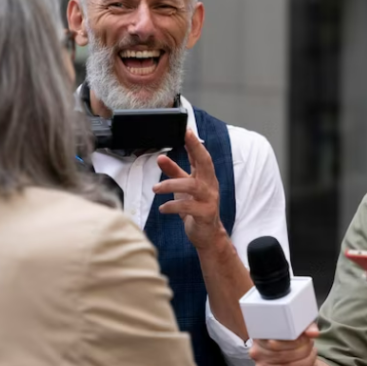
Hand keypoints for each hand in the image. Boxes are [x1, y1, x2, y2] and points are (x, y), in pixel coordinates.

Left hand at [154, 130, 226, 252]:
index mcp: (205, 178)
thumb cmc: (195, 209)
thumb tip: (161, 157)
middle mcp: (210, 186)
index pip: (201, 157)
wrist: (207, 235)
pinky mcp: (205, 214)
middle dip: (196, 149)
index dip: (195, 143)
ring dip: (171, 184)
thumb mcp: (183, 189)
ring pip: (193, 186)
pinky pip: (188, 206)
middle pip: (206, 164)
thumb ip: (174, 172)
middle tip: (186, 138)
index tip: (187, 130)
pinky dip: (173, 205)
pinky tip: (163, 207)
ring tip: (156, 189)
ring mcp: (210, 199)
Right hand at [250, 323, 319, 365]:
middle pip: (283, 355)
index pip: (276, 341)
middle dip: (303, 350)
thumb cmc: (289, 342)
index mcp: (260, 337)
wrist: (285, 361)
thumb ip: (305, 327)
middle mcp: (257, 353)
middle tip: (311, 346)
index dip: (295, 341)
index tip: (306, 338)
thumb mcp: (297, 329)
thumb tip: (313, 332)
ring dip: (307, 362)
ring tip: (313, 355)